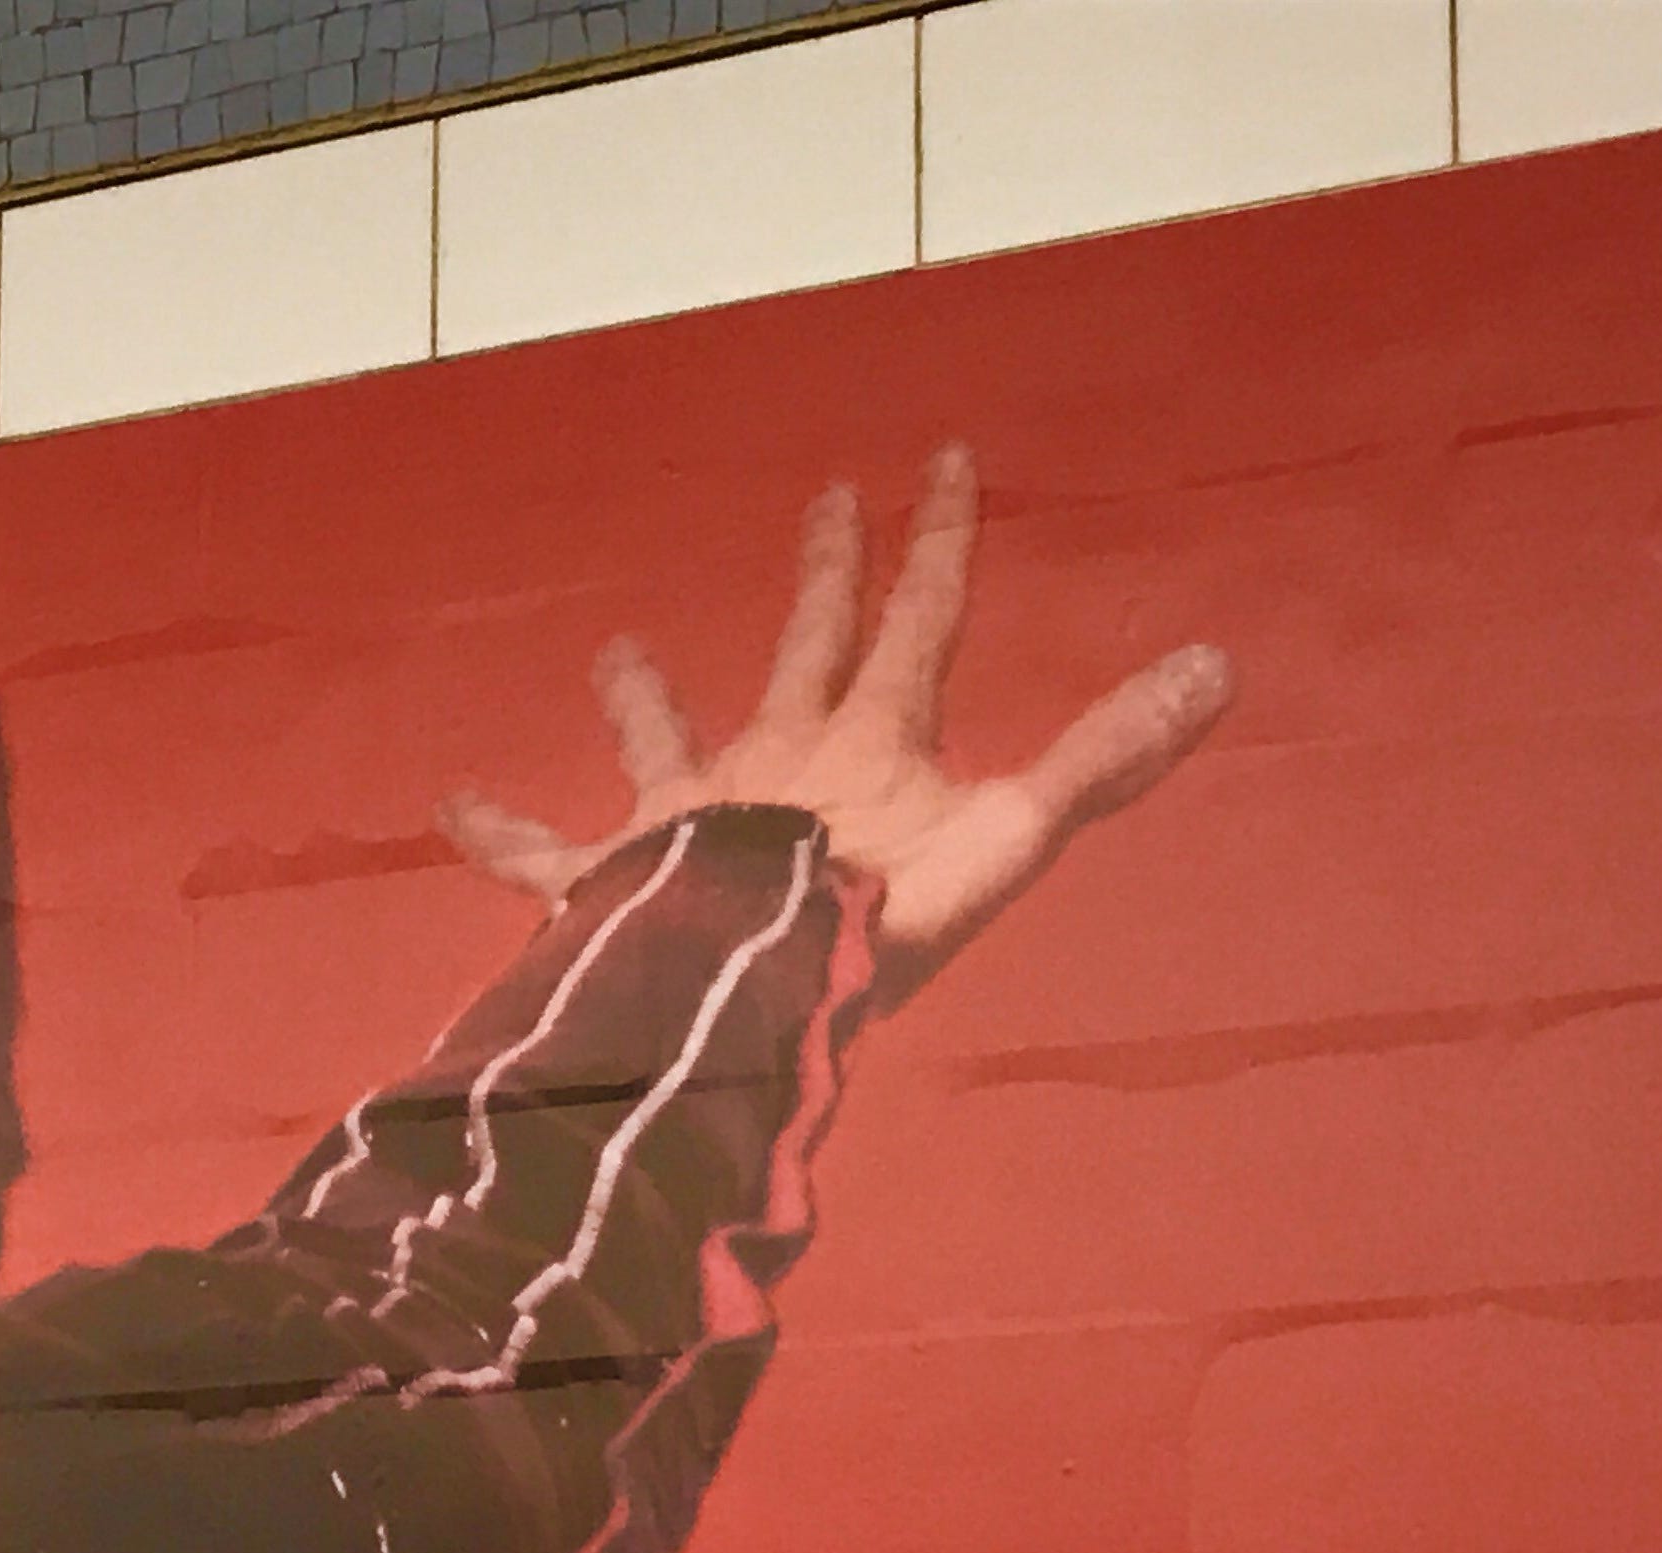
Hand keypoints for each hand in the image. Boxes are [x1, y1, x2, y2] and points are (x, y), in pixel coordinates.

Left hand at [441, 445, 1230, 999]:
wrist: (752, 985)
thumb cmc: (881, 922)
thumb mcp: (1013, 837)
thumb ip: (1106, 759)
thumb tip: (1216, 665)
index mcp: (871, 742)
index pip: (920, 616)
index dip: (938, 538)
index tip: (946, 458)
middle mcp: (773, 757)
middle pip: (805, 643)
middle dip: (825, 572)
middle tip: (827, 499)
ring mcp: (684, 813)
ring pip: (662, 735)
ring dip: (640, 693)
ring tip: (613, 649)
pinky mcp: (613, 878)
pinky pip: (543, 857)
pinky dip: (499, 834)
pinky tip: (445, 805)